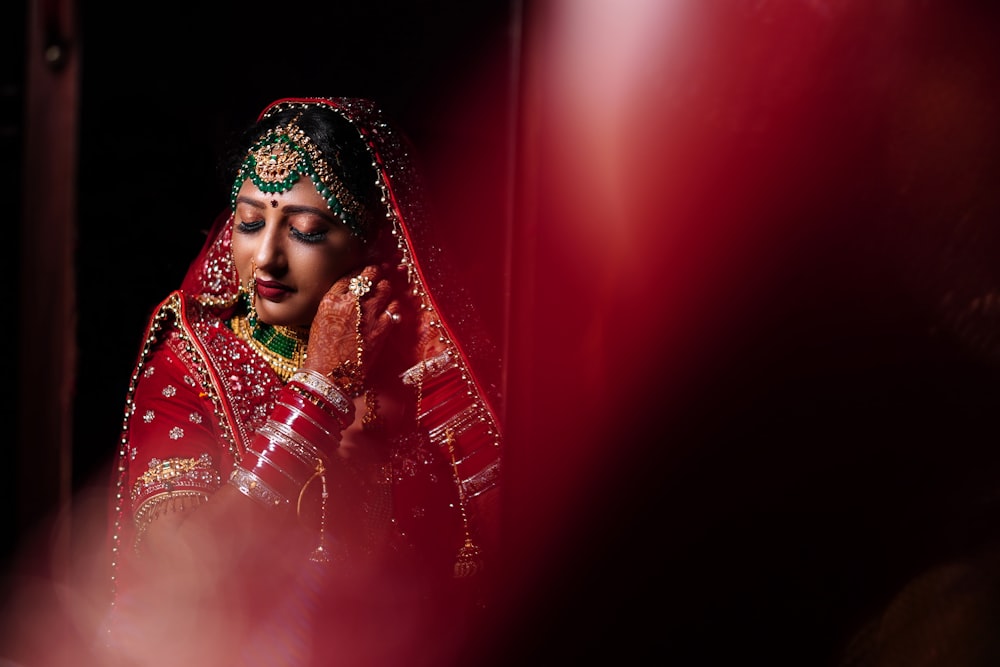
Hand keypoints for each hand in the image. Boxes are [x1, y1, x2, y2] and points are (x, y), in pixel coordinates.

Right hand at [302, 264, 400, 379]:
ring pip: (385, 287)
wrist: (331, 374)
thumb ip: (336, 302)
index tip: (366, 269)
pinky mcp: (382, 328)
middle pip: (370, 276)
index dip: (361, 270)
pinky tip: (391, 308)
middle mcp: (351, 303)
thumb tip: (351, 293)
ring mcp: (369, 314)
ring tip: (385, 287)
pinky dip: (394, 306)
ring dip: (386, 286)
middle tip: (380, 270)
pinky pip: (395, 308)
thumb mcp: (321, 318)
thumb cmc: (322, 349)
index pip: (351, 275)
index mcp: (332, 299)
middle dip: (376, 271)